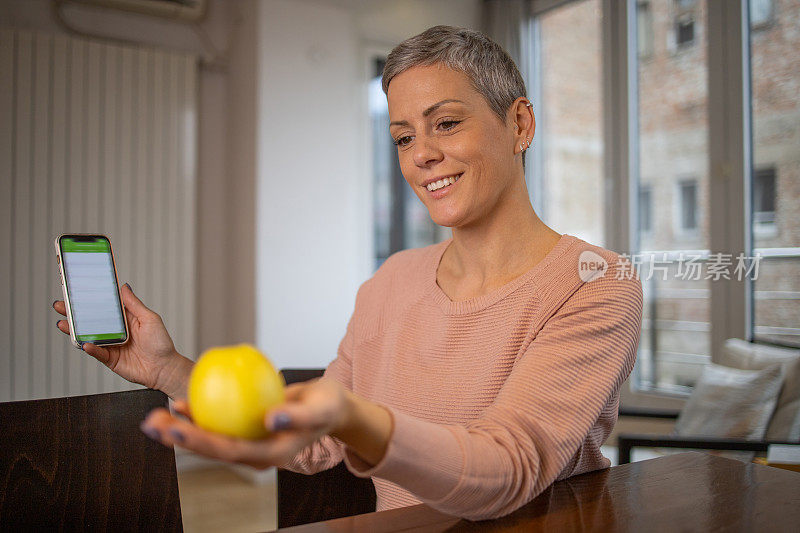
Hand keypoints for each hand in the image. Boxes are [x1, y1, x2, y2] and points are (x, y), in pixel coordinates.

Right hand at [53, 283, 191, 396]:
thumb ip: (134, 304)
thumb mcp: (149, 318)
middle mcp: (115, 330)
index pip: (104, 306)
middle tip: (61, 305)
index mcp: (124, 318)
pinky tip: (84, 343)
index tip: (76, 290)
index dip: (91, 299)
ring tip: (63, 323)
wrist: (164, 368)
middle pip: (91, 320)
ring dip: (75, 330)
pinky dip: (90, 348)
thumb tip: (123, 286)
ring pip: (89, 336)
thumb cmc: (161, 343)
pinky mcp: (110, 359)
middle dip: (75, 313)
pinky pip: (97, 352)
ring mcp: (111, 345)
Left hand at [139, 377, 350, 469]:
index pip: (231, 451)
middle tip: (152, 423)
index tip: (177, 429)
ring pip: (209, 439)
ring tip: (154, 418)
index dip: (201, 442)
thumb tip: (270, 419)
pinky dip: (199, 413)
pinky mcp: (244, 430)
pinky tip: (180, 402)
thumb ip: (297, 416)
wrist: (329, 406)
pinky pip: (217, 424)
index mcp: (271, 455)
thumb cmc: (326, 406)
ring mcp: (248, 443)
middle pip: (212, 449)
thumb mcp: (319, 409)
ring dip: (180, 429)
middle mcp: (254, 453)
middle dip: (179, 439)